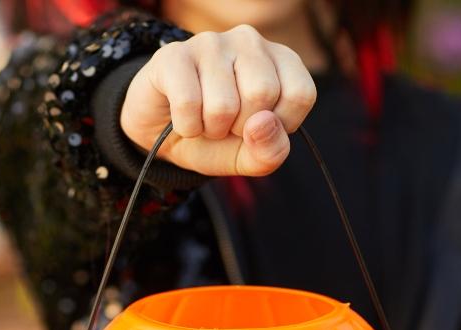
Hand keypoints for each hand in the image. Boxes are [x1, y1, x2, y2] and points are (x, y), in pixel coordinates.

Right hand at [120, 24, 316, 176]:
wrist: (160, 135)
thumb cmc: (214, 139)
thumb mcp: (249, 156)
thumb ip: (271, 151)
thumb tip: (262, 124)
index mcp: (280, 60)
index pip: (300, 94)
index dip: (280, 126)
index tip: (258, 127)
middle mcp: (249, 41)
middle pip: (263, 94)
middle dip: (240, 128)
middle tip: (226, 124)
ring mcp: (211, 43)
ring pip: (224, 104)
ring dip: (210, 129)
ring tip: (203, 120)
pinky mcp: (174, 54)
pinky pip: (188, 103)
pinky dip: (186, 126)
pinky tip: (183, 118)